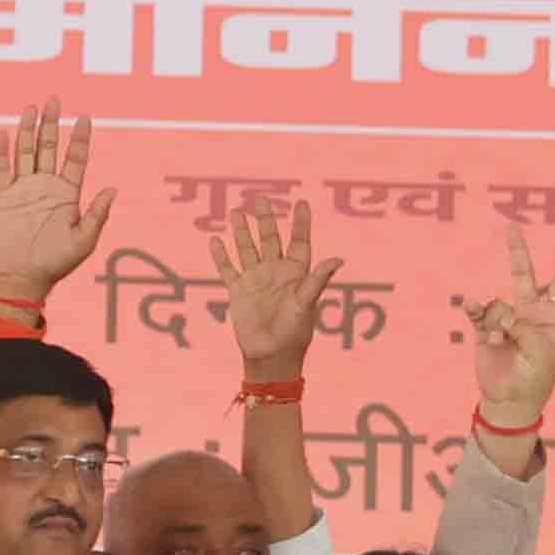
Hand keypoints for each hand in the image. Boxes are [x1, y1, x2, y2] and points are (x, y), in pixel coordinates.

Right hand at [0, 96, 116, 304]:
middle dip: (52, 124)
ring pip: (26, 152)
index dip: (80, 139)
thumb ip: (97, 214)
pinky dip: (3, 152)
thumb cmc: (58, 262)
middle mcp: (46, 187)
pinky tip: (5, 134)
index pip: (75, 160)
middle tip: (56, 98)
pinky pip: (2, 169)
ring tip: (32, 107)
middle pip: (49, 148)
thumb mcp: (84, 239)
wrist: (25, 275)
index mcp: (68, 195)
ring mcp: (24, 189)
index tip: (86, 118)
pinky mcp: (4, 196)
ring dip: (28, 130)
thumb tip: (113, 189)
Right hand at [209, 199, 342, 381]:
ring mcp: (256, 281)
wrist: (271, 356)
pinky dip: (221, 255)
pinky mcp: (238, 291)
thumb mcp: (306, 303)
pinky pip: (228, 269)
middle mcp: (276, 274)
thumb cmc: (294, 333)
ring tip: (237, 212)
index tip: (300, 202)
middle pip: (271, 240)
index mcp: (296, 275)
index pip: (300, 243)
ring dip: (242, 232)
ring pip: (247, 249)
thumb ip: (318, 280)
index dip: (300, 224)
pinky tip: (215, 240)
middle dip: (266, 219)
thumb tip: (339, 259)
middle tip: (261, 198)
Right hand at [465, 226, 554, 421]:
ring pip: (498, 302)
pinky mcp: (485, 328)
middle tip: (512, 227)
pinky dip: (475, 308)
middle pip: (523, 276)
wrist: (508, 401)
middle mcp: (530, 315)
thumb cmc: (534, 379)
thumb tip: (498, 312)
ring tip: (502, 340)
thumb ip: (523, 326)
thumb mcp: (540, 352)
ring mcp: (506, 320)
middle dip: (518, 252)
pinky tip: (472, 306)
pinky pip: (478, 310)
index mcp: (552, 320)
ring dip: (497, 318)